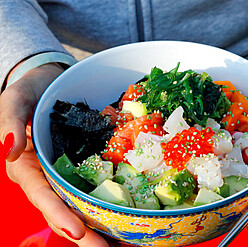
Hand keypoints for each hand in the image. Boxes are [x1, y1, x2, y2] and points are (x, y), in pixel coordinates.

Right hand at [0, 63, 109, 245]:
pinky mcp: (85, 165)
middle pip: (63, 209)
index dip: (57, 214)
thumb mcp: (14, 100)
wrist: (53, 82)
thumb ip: (9, 121)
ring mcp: (67, 172)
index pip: (40, 194)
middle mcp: (47, 176)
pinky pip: (95, 185)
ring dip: (98, 225)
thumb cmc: (30, 91)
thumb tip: (9, 150)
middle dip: (83, 234)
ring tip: (121, 242)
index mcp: (27, 166)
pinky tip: (126, 212)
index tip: (76, 231)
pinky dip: (107, 201)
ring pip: (80, 204)